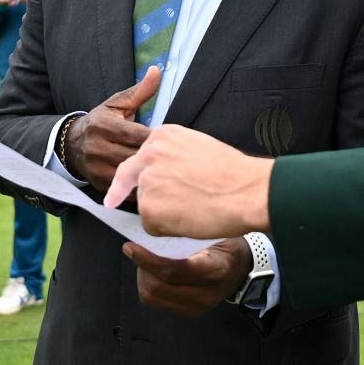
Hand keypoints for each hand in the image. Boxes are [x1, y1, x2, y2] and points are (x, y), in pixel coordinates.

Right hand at [65, 67, 160, 188]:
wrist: (72, 145)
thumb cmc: (101, 122)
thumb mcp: (117, 104)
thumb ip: (140, 91)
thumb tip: (156, 70)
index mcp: (103, 125)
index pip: (136, 134)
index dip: (154, 139)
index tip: (168, 140)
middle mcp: (97, 147)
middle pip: (134, 155)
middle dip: (152, 157)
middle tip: (171, 157)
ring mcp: (96, 168)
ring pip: (130, 175)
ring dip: (148, 173)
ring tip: (165, 170)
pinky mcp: (99, 184)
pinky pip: (125, 189)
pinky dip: (139, 186)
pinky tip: (152, 183)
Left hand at [104, 123, 273, 238]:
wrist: (247, 191)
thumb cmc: (233, 174)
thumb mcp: (198, 147)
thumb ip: (174, 156)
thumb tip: (166, 174)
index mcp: (162, 136)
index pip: (138, 159)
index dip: (133, 178)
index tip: (116, 194)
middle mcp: (149, 154)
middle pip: (137, 182)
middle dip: (153, 195)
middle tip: (179, 203)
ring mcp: (147, 181)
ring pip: (145, 205)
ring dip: (163, 213)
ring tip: (194, 206)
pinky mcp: (149, 208)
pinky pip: (151, 226)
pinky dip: (167, 229)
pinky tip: (189, 219)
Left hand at [124, 238, 250, 316]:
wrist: (244, 266)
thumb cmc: (227, 243)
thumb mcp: (210, 233)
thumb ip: (183, 235)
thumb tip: (150, 230)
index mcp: (213, 271)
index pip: (172, 271)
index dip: (147, 259)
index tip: (130, 247)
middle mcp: (205, 295)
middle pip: (157, 288)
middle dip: (142, 268)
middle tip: (140, 250)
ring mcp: (197, 307)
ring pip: (153, 297)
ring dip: (144, 278)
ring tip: (148, 261)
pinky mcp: (190, 312)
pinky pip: (157, 301)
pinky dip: (150, 286)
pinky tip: (155, 273)